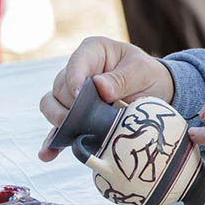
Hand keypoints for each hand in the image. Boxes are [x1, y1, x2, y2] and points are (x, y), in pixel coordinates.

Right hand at [37, 37, 173, 160]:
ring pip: (52, 104)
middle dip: (72, 105)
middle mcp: (77, 70)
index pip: (76, 62)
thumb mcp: (141, 72)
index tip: (80, 96)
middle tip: (87, 120)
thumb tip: (99, 87)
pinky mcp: (74, 115)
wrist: (155, 93)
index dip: (75, 79)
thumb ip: (122, 78)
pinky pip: (58, 126)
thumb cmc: (147, 75)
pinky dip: (54, 140)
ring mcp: (72, 93)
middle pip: (60, 87)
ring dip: (60, 121)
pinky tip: (49, 154)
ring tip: (71, 134)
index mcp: (93, 51)